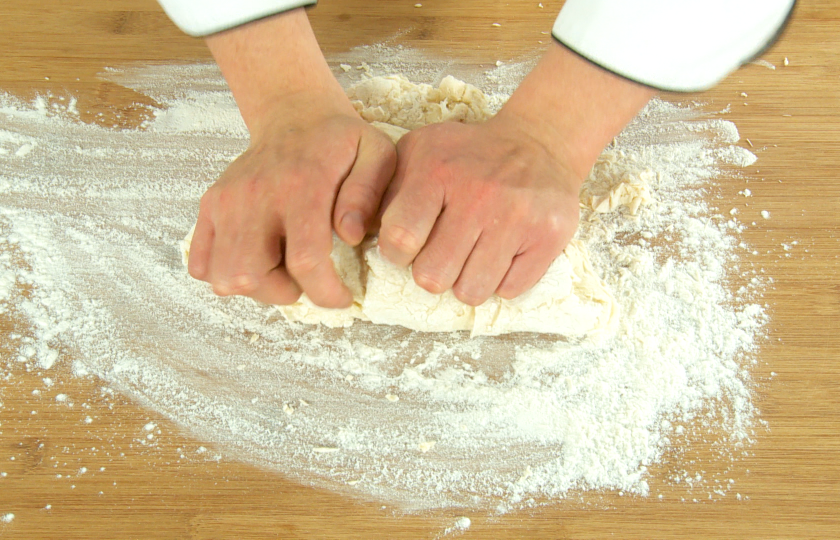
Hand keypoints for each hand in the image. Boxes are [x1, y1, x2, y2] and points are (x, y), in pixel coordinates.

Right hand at [188, 106, 395, 307]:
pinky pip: (200, 262)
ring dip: (256, 287)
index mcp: (302, 185)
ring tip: (283, 270)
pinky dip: (225, 273)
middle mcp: (256, 194)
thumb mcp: (376, 154)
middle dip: (284, 293)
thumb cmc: (341, 142)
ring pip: (223, 276)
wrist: (295, 115)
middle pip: (250, 275)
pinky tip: (258, 259)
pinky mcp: (210, 205)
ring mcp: (226, 200)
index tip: (343, 297)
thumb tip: (351, 234)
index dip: (325, 292)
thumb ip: (368, 193)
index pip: (304, 259)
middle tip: (308, 279)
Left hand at [379, 42, 654, 305]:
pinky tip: (501, 252)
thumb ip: (384, 189)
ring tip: (472, 254)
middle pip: (432, 277)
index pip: (399, 239)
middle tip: (443, 251)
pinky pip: (509, 290)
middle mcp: (478, 195)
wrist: (538, 143)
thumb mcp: (418, 153)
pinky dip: (501, 280)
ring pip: (471, 292)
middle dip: (431, 271)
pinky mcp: (548, 237)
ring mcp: (517, 218)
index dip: (396, 252)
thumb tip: (358, 233)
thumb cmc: (466, 155)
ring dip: (466, 281)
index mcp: (437, 171)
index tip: (408, 243)